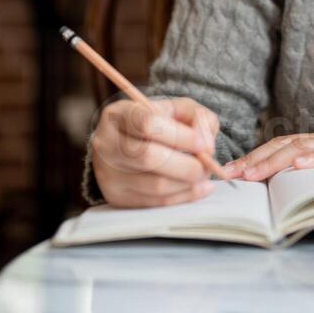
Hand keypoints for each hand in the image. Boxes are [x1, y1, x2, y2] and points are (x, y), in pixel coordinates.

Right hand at [91, 95, 225, 207]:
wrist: (127, 144)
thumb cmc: (157, 124)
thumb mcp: (176, 109)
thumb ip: (197, 116)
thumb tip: (206, 143)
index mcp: (119, 114)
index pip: (147, 123)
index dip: (181, 135)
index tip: (203, 143)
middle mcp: (106, 143)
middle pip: (149, 157)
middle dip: (187, 164)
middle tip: (208, 165)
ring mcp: (108, 173)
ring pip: (155, 184)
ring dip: (188, 183)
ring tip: (204, 175)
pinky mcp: (117, 197)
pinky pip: (155, 203)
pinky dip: (183, 197)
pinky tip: (198, 187)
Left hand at [223, 110, 313, 181]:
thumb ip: (313, 166)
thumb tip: (285, 182)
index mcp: (313, 142)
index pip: (276, 147)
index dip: (253, 157)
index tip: (230, 171)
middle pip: (280, 146)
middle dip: (253, 160)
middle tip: (230, 174)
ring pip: (299, 149)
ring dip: (274, 161)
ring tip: (253, 174)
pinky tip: (300, 166)